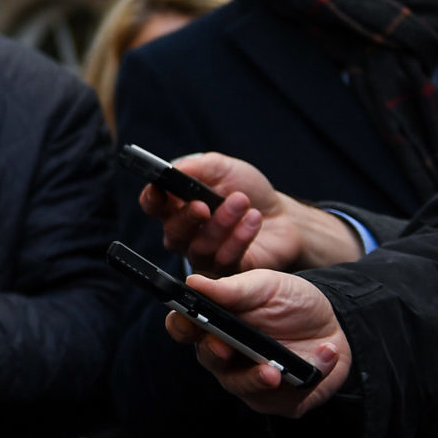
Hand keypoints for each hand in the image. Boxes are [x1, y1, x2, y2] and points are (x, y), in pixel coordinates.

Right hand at [141, 152, 363, 274]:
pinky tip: (253, 220)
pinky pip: (224, 260)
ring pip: (199, 247)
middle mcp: (187, 233)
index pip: (152, 205)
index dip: (152, 199)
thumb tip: (173, 169)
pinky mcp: (227, 271)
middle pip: (172, 233)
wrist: (285, 217)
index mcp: (178, 205)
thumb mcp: (223, 168)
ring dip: (221, 223)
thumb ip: (196, 167)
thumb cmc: (250, 190)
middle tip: (204, 204)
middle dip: (187, 217)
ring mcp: (205, 254)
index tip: (161, 190)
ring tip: (242, 203)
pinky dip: (239, 238)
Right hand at [163, 269, 348, 417]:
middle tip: (225, 348)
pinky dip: (307, 378)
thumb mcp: (265, 285)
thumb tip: (194, 281)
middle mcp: (225, 355)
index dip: (180, 326)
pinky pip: (284, 399)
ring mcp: (249, 379)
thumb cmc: (290, 301)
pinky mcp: (280, 400)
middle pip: (208, 359)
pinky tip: (325, 353)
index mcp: (213, 323)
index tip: (187, 321)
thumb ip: (231, 288)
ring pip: (240, 386)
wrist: (334, 323)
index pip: (183, 328)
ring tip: (273, 371)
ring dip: (255, 379)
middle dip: (215, 354)